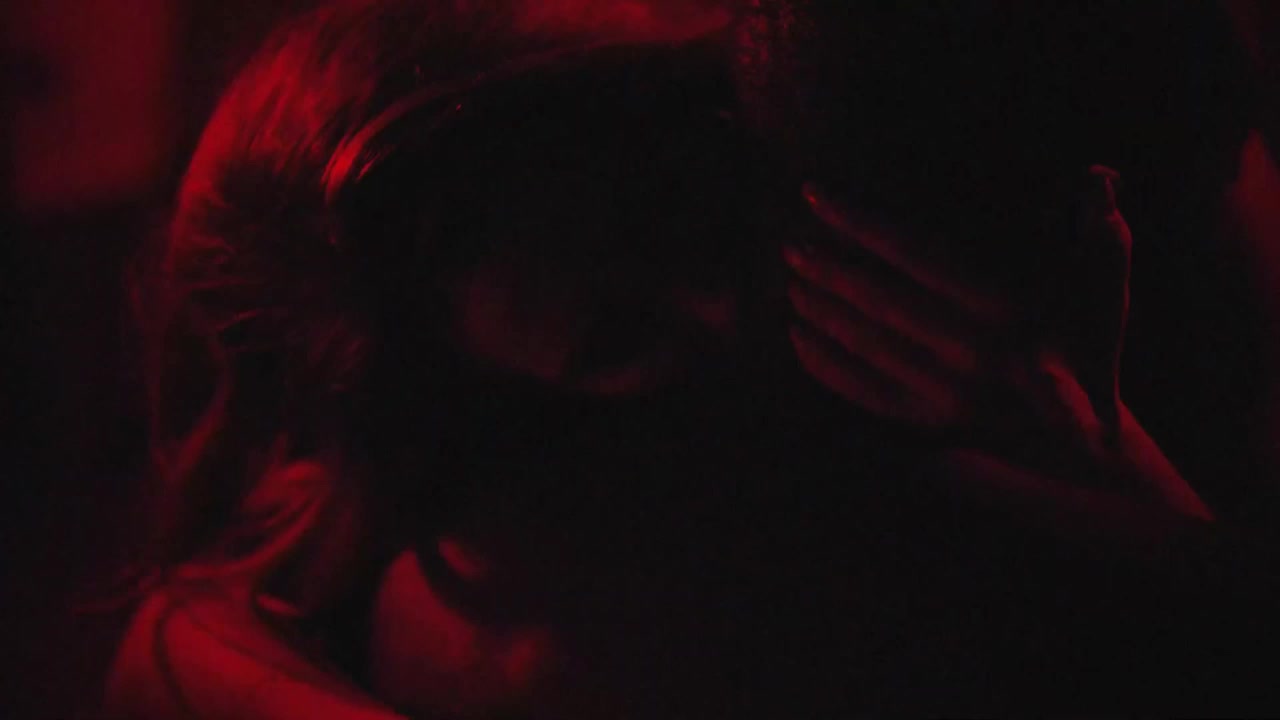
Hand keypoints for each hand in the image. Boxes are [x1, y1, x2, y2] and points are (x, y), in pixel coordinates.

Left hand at [784, 169, 1210, 516]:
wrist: (1088, 456)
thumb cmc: (1093, 356)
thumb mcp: (1108, 295)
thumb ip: (1102, 232)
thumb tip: (1100, 174)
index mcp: (1013, 312)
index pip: (921, 254)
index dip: (864, 222)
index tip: (819, 194)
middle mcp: (975, 356)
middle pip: (883, 302)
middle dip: (831, 270)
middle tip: (792, 245)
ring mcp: (946, 397)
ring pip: (866, 347)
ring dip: (822, 311)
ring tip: (791, 281)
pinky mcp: (927, 428)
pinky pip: (861, 393)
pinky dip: (823, 364)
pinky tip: (798, 336)